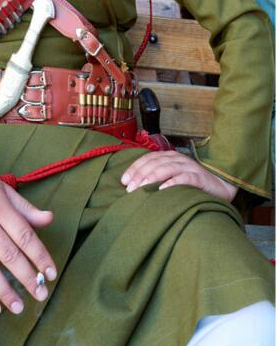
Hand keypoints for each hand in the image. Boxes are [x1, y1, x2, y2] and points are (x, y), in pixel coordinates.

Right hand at [0, 158, 55, 315]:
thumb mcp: (4, 190)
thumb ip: (26, 209)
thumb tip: (50, 219)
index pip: (24, 235)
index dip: (40, 256)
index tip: (52, 274)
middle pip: (8, 254)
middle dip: (27, 278)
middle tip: (41, 294)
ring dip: (4, 292)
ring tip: (19, 308)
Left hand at [121, 150, 237, 201]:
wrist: (222, 185)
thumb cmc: (193, 184)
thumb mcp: (173, 177)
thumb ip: (158, 177)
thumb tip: (135, 186)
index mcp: (169, 156)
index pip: (147, 159)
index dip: (134, 168)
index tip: (123, 180)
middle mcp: (177, 159)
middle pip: (154, 163)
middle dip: (139, 175)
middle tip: (129, 189)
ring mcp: (189, 167)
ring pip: (166, 168)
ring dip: (152, 178)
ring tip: (141, 188)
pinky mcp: (200, 177)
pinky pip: (184, 178)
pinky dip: (173, 182)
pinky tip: (163, 189)